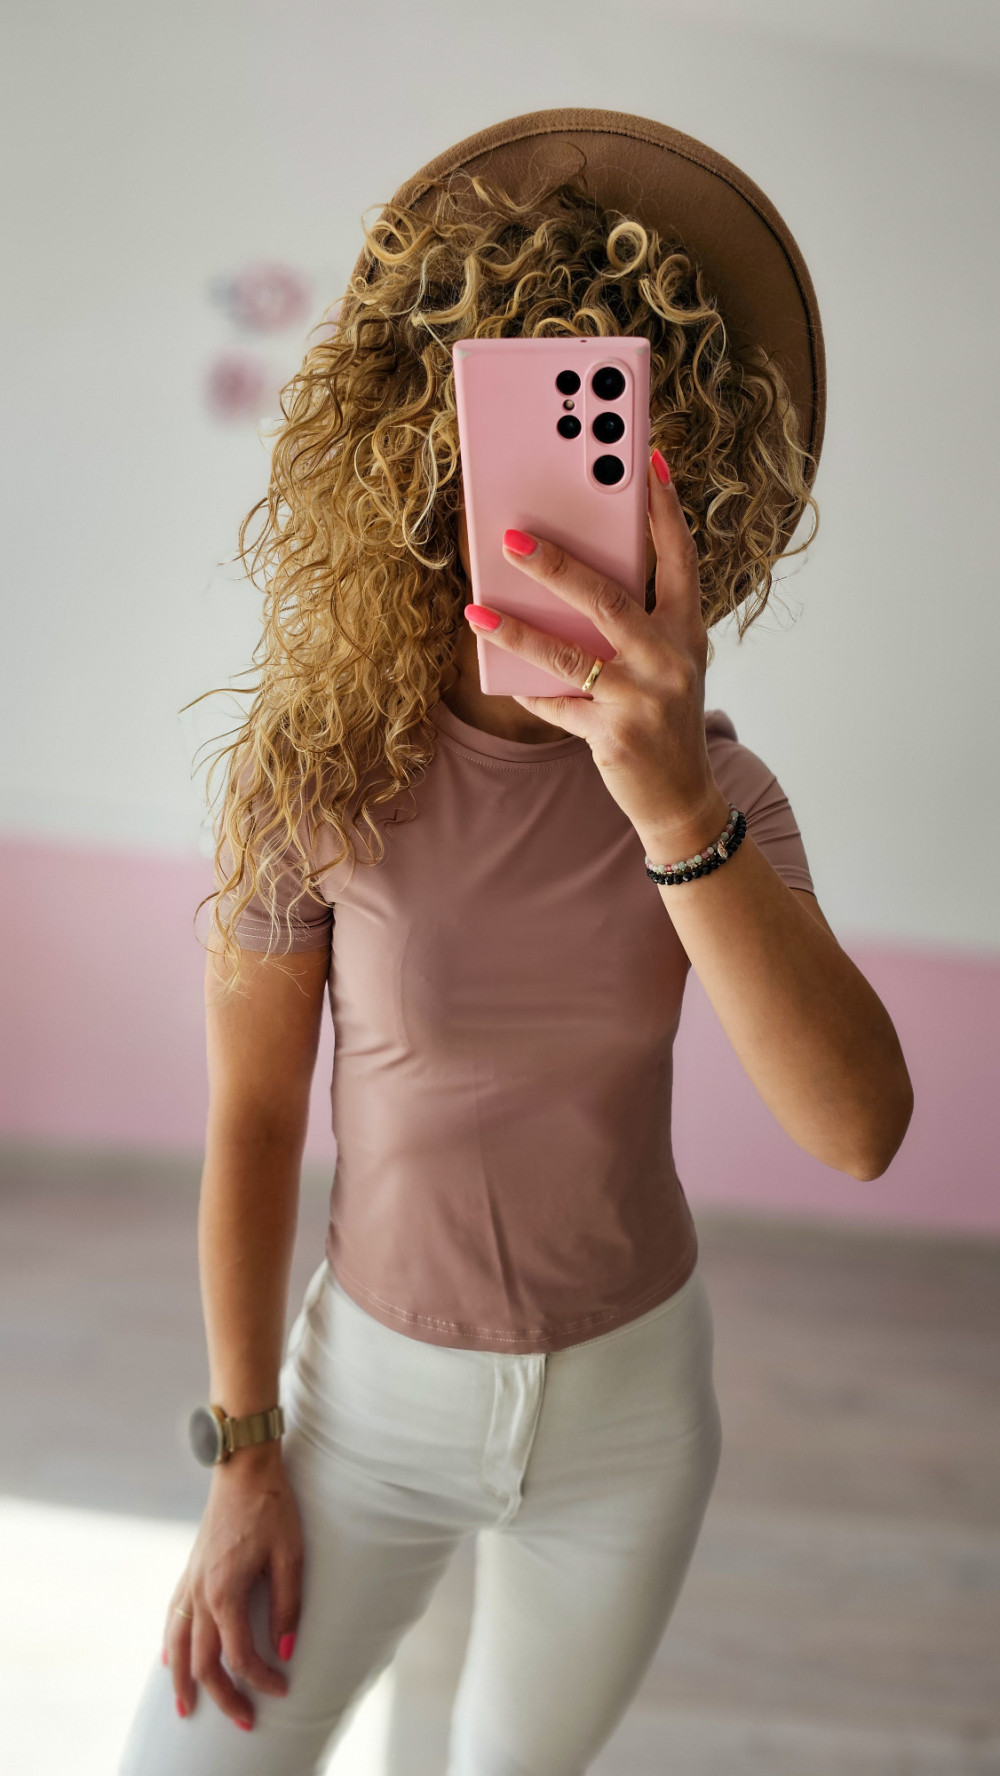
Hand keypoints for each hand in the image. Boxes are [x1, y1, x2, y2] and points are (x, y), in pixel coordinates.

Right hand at [162, 1446, 302, 1732]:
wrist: (243, 1465)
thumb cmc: (272, 1506)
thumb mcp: (290, 1555)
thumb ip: (287, 1605)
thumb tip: (286, 1649)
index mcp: (225, 1592)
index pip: (240, 1654)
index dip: (261, 1678)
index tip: (282, 1688)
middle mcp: (200, 1592)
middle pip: (203, 1660)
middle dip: (221, 1696)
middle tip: (241, 1721)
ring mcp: (190, 1580)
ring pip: (177, 1643)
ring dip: (182, 1679)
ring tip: (184, 1708)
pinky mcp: (190, 1568)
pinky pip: (173, 1616)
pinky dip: (170, 1643)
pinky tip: (169, 1657)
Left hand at [463, 450, 730, 862]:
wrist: (681, 797)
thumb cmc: (664, 717)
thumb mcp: (665, 664)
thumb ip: (633, 624)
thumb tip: (567, 583)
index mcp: (687, 631)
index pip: (679, 558)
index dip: (664, 509)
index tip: (647, 461)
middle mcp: (671, 659)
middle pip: (609, 599)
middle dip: (558, 565)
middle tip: (513, 539)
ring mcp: (643, 698)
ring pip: (569, 653)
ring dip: (518, 630)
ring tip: (477, 608)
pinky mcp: (614, 735)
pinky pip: (557, 704)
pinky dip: (529, 691)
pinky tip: (502, 677)